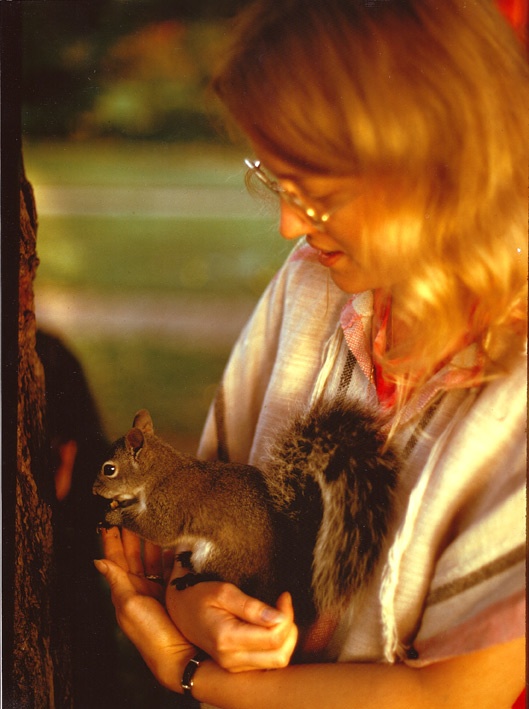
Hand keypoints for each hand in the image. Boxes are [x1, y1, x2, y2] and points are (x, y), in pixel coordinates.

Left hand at [95, 528, 196, 691]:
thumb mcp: (129, 605)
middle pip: (134, 553)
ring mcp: (158, 587)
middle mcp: (140, 586)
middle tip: (133, 512)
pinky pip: (171, 564)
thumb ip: (116, 581)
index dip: (112, 540)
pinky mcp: (175, 588)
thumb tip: (98, 561)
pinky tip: (173, 538)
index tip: (111, 519)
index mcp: (124, 590)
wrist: (180, 654)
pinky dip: (171, 550)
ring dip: (152, 539)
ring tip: (153, 519)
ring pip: (152, 556)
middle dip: (132, 533)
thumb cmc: (151, 633)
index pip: (115, 559)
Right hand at [166, 559, 297, 672]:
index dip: (287, 615)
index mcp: (227, 638)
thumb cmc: (198, 595)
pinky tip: (270, 625)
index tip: (284, 596)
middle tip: (283, 605)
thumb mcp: (223, 591)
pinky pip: (267, 662)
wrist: (177, 611)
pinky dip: (276, 645)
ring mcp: (233, 666)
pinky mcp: (236, 666)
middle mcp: (231, 659)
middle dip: (290, 629)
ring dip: (285, 638)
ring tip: (279, 614)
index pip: (273, 637)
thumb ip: (250, 606)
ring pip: (277, 661)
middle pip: (280, 655)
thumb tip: (278, 616)